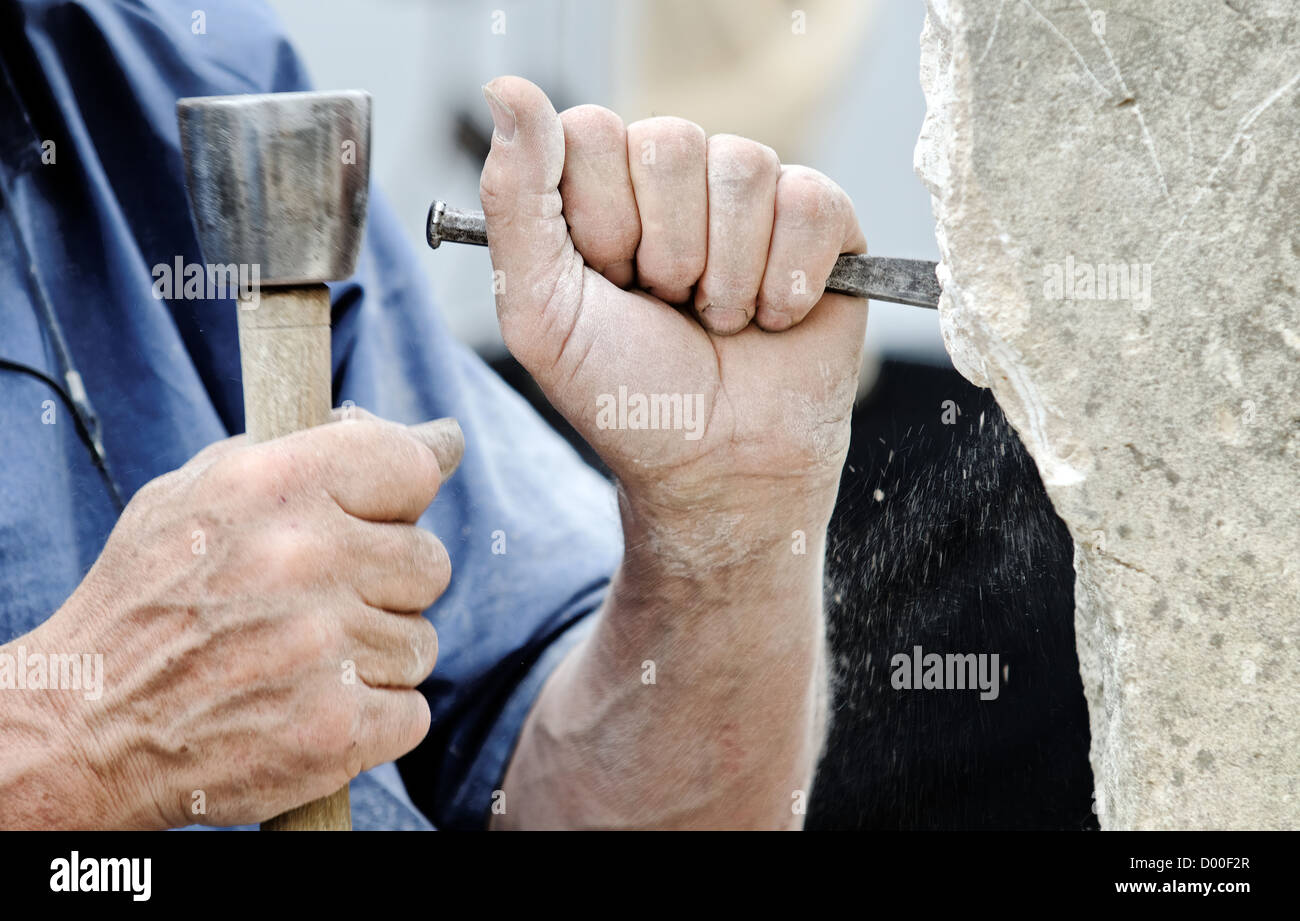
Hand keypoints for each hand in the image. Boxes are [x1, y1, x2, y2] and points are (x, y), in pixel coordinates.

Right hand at [20, 412, 460, 828]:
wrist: (84, 724)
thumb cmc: (150, 598)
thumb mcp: (202, 493)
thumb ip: (317, 453)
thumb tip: (441, 441)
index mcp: (271, 486)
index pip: (410, 467)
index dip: (401, 497)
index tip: (384, 515)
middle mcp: (302, 559)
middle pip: (428, 562)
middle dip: (386, 585)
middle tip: (320, 603)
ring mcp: (322, 648)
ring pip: (420, 642)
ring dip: (375, 655)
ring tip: (303, 660)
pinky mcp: (334, 729)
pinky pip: (411, 711)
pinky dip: (372, 717)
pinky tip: (311, 706)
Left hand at [479, 76, 866, 517]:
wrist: (719, 467)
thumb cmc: (629, 396)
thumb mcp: (542, 311)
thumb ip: (514, 201)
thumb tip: (507, 88)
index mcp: (603, 190)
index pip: (590, 130)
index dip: (600, 218)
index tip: (608, 283)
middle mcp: (677, 180)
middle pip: (669, 141)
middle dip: (666, 253)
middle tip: (669, 307)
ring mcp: (752, 196)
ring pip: (744, 167)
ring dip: (727, 276)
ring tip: (720, 321)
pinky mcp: (823, 220)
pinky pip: (811, 199)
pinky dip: (789, 280)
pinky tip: (775, 319)